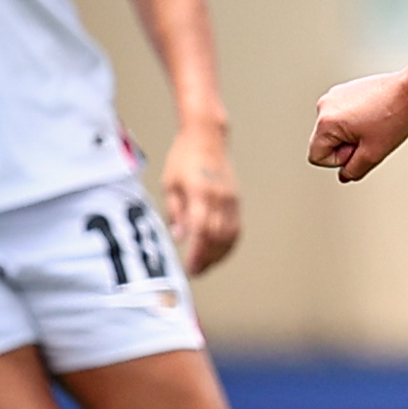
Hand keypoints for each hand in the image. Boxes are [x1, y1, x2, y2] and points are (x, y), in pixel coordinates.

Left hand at [162, 122, 240, 273]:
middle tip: (195, 272)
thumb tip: (180, 236)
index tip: (189, 267)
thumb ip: (176, 211)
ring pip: (231, 234)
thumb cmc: (184, 158)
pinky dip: (229, 243)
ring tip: (206, 266)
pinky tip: (219, 252)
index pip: (202, 229)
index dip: (197, 251)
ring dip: (219, 254)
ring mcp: (231, 199)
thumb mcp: (170, 183)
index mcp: (200, 192)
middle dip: (207, 258)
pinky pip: (236, 227)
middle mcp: (219, 197)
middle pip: (218, 236)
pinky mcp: (236, 199)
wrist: (207, 137)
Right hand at [308, 71, 407, 182]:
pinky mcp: (344, 91)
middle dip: (345, 145)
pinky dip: (355, 120)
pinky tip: (374, 116)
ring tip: (373, 125)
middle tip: (368, 138)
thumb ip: (354, 170)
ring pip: (334, 129)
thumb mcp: (373, 154)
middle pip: (325, 142)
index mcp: (326, 121)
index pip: (318, 157)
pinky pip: (342, 115)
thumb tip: (345, 175)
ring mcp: (334, 96)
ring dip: (351, 133)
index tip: (359, 149)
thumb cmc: (394, 115)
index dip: (340, 160)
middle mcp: (324, 105)